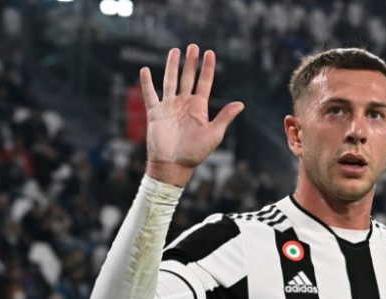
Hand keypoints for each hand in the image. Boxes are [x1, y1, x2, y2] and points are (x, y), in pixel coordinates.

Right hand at [140, 44, 243, 186]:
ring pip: (170, 81)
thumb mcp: (214, 133)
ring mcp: (169, 107)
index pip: (204, 82)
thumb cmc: (195, 153)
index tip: (209, 52)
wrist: (174, 165)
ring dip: (172, 66)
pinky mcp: (155, 113)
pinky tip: (145, 70)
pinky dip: (147, 83)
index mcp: (199, 107)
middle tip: (193, 46)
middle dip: (190, 62)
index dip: (207, 68)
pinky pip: (150, 94)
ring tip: (175, 51)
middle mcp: (184, 104)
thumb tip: (241, 103)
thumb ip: (225, 117)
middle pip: (188, 77)